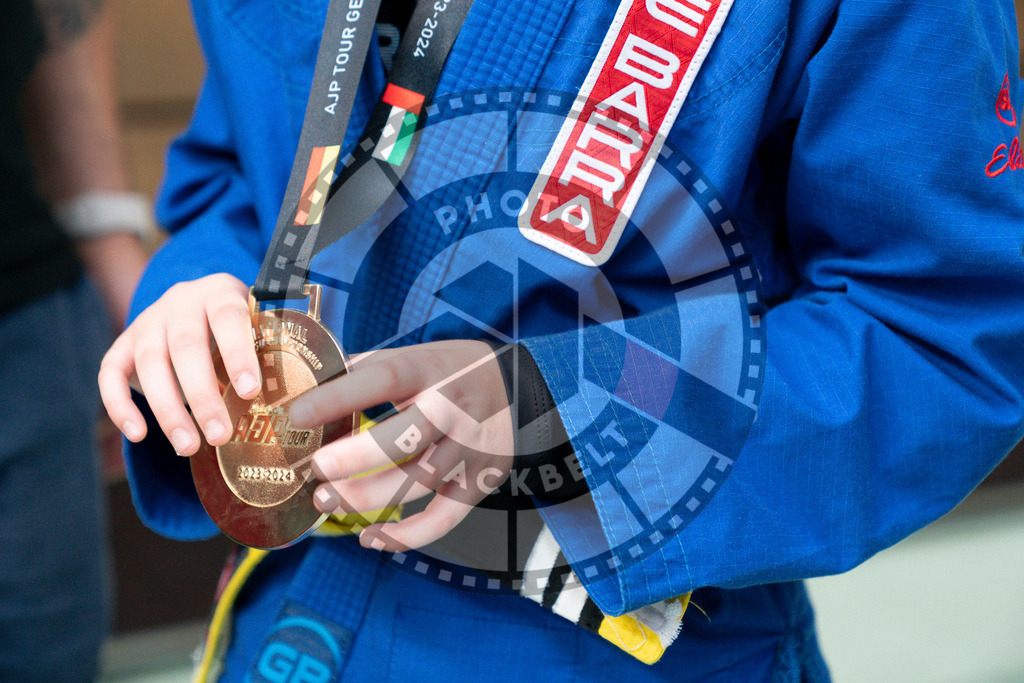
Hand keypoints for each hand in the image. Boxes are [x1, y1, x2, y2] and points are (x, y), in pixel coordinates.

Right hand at [98, 273, 260, 454]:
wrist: (195, 305)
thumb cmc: (238, 328)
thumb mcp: (256, 326)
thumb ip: (266, 352)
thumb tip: (288, 403)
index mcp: (220, 292)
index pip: (228, 317)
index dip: (237, 354)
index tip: (249, 392)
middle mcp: (180, 302)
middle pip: (186, 347)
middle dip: (203, 396)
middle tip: (219, 436)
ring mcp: (147, 321)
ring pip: (150, 364)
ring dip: (168, 410)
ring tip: (188, 447)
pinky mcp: (122, 343)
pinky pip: (111, 373)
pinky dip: (120, 405)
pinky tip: (138, 434)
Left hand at [289, 340, 513, 551]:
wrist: (521, 390)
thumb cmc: (451, 372)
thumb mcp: (415, 356)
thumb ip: (365, 370)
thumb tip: (304, 384)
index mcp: (430, 370)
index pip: (384, 379)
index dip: (340, 397)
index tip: (296, 414)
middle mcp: (453, 410)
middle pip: (405, 439)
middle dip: (355, 458)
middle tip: (315, 469)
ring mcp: (469, 450)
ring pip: (418, 482)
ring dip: (367, 498)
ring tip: (325, 500)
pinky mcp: (478, 483)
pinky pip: (443, 518)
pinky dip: (406, 536)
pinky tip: (369, 537)